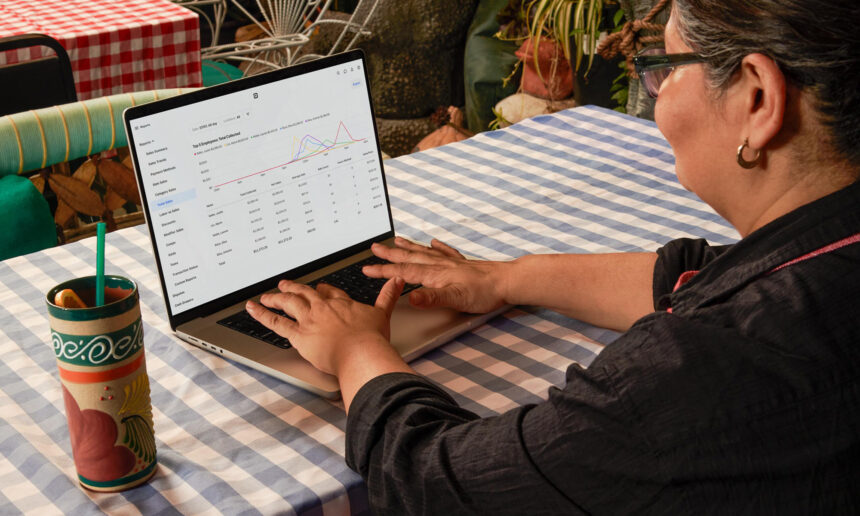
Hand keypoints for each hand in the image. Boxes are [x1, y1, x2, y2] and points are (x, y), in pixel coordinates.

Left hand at [245, 277, 405, 376]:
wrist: (360, 352)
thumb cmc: (371, 339)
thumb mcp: (382, 314)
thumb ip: (388, 297)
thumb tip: (397, 281)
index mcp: (342, 304)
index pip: (330, 293)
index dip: (323, 290)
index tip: (319, 288)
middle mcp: (323, 308)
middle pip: (305, 293)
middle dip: (295, 289)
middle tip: (286, 285)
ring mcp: (309, 319)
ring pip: (288, 303)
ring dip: (276, 298)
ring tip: (267, 296)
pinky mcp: (298, 334)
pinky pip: (276, 322)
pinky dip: (262, 314)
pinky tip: (252, 308)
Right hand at [363, 237, 508, 313]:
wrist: (507, 281)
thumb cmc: (484, 292)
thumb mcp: (455, 299)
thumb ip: (431, 298)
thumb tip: (411, 297)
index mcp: (435, 274)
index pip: (404, 271)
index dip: (383, 271)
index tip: (367, 269)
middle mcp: (441, 265)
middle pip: (410, 257)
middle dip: (390, 254)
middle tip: (375, 247)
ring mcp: (452, 263)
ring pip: (425, 252)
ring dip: (409, 247)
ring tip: (397, 241)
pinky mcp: (463, 264)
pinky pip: (445, 252)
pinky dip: (437, 246)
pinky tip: (434, 242)